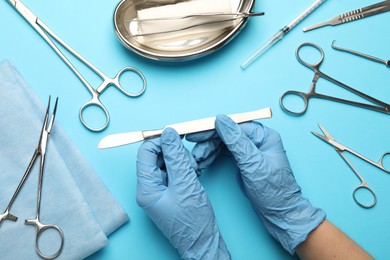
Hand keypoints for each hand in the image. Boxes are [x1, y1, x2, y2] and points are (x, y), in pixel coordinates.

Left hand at [136, 128, 230, 259]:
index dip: (160, 141)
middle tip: (189, 162)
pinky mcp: (169, 192)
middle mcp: (149, 188)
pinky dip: (184, 169)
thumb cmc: (193, 221)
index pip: (145, 153)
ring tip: (193, 172)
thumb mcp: (186, 183)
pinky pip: (173, 172)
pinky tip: (194, 175)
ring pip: (167, 163)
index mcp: (146, 188)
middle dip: (174, 153)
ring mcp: (159, 191)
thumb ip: (176, 156)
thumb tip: (169, 133)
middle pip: (156, 156)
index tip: (177, 136)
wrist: (202, 242)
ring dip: (181, 162)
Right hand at [186, 115, 325, 254]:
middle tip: (195, 151)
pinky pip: (224, 153)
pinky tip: (204, 162)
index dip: (213, 129)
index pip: (234, 126)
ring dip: (209, 151)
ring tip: (197, 160)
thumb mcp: (253, 164)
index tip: (196, 133)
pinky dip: (213, 157)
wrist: (280, 214)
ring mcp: (249, 151)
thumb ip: (236, 141)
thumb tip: (221, 120)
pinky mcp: (243, 161)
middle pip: (227, 134)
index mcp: (264, 136)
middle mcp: (257, 140)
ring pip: (223, 144)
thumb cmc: (274, 191)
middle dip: (209, 142)